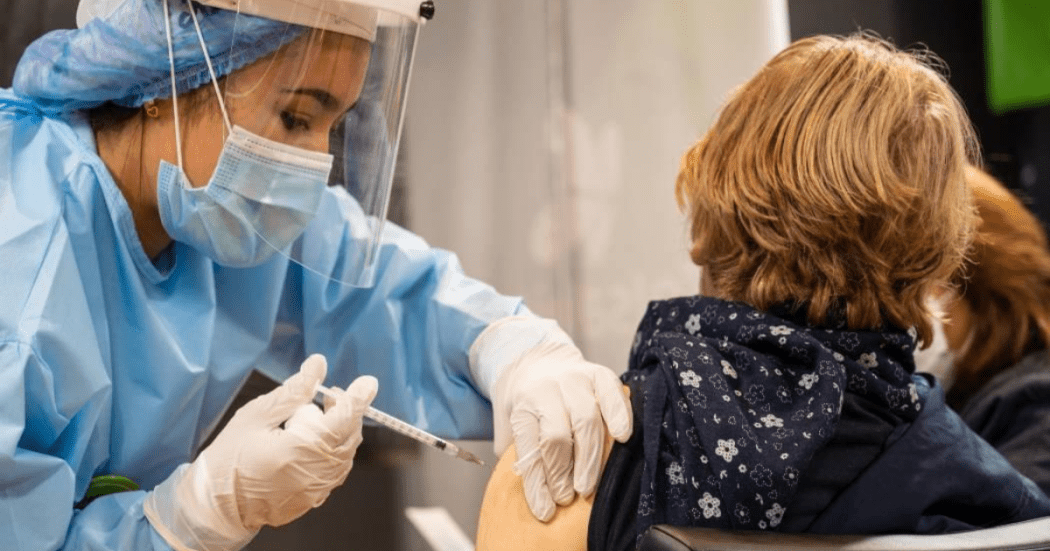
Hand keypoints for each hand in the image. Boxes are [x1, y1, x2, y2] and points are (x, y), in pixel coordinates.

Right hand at [144, 354, 376, 550]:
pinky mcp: (315, 498)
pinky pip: (336, 468)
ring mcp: (318, 489)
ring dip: (338, 430)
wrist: (216, 506)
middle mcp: (316, 473)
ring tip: (312, 417)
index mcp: (301, 450)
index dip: (357, 397)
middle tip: (326, 395)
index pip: (344, 418)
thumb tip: (317, 366)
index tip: (368, 382)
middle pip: (349, 434)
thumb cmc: (229, 460)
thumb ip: (292, 392)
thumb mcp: (256, 417)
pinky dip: (331, 450)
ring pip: (345, 452)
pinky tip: (309, 442)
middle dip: (344, 410)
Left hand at [491, 341, 631, 521]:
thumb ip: (521, 455)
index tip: (545, 510)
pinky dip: (619, 415)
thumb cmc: (527, 405)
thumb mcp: (510, 429)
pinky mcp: (598, 373)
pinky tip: (621, 438)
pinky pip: (612, 394)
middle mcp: (545, 390)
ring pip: (586, 419)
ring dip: (589, 458)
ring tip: (587, 485)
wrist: (534, 361)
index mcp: (521, 407)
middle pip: (557, 436)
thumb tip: (536, 495)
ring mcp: (573, 380)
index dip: (537, 484)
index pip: (528, 448)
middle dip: (563, 473)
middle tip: (568, 497)